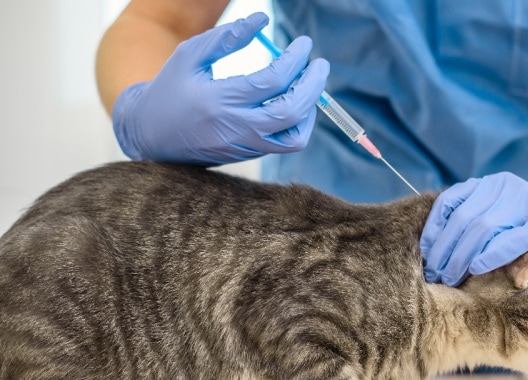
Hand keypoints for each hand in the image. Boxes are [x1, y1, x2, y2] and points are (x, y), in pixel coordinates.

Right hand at [112, 12, 328, 165]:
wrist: (152, 135)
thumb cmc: (170, 88)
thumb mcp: (190, 55)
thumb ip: (227, 37)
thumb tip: (263, 19)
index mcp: (219, 101)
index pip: (272, 81)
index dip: (295, 59)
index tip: (304, 43)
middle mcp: (236, 129)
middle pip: (292, 112)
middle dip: (314, 86)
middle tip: (320, 65)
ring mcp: (245, 147)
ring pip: (295, 137)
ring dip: (310, 110)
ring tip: (307, 85)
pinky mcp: (250, 156)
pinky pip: (285, 143)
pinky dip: (297, 122)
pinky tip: (293, 101)